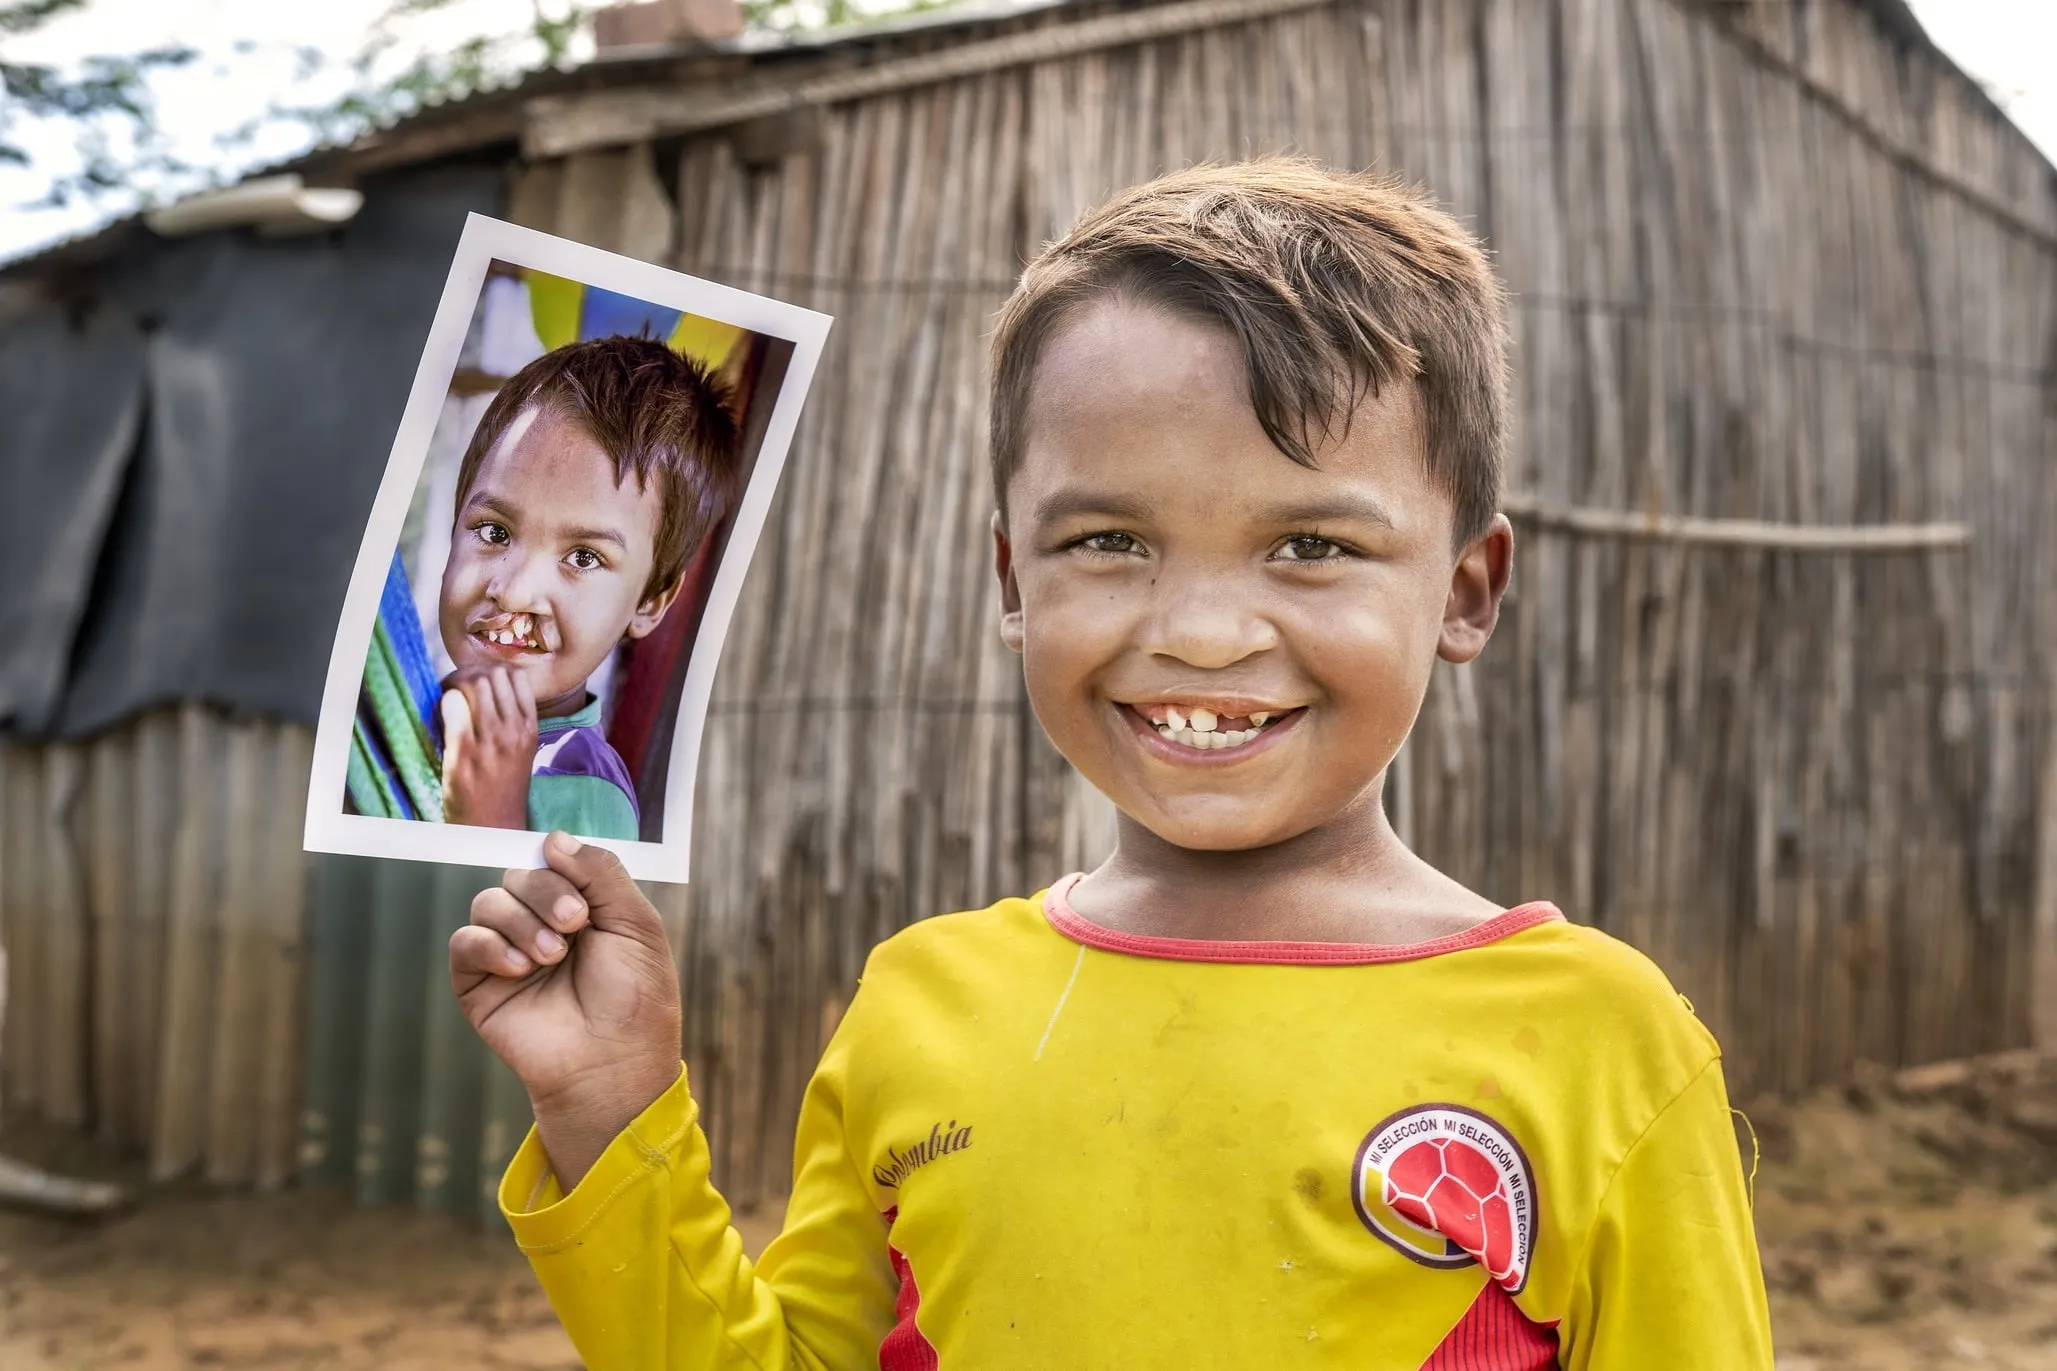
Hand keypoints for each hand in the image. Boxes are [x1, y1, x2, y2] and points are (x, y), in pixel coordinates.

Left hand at [441, 664, 538, 828]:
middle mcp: (513, 730)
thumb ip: (514, 721)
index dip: (494, 671)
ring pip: (474, 683)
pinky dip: (444, 701)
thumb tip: (491, 690)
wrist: (493, 826)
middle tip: (457, 684)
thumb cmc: (504, 789)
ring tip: (448, 693)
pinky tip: (443, 713)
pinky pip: (452, 704)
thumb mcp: (522, 751)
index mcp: (530, 728)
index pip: (517, 677)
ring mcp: (490, 740)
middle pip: (493, 675)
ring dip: (455, 681)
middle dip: (471, 672)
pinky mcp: (464, 750)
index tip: (480, 680)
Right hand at [450, 832, 683, 1186]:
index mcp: (581, 907)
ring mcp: (508, 954)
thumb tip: (553, 838)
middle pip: (519, 874)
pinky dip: (488, 944)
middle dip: (546, 893)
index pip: (554, 860)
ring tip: (551, 956)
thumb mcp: (636, 924)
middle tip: (574, 926)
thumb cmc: (635, 999)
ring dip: (521, 920)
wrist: (613, 1063)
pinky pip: (464, 941)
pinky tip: (520, 967)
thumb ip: (601, 873)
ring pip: (489, 901)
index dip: (564, 867)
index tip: (586, 899)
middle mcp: (542, 925)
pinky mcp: (479, 985)